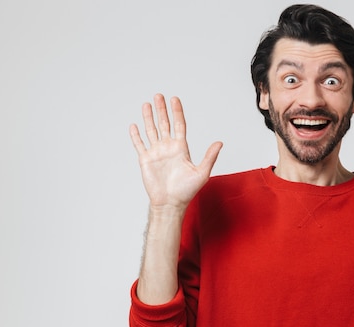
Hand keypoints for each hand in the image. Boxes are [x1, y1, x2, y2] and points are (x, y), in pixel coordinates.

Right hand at [130, 94, 222, 209]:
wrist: (170, 204)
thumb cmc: (187, 191)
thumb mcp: (202, 173)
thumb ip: (210, 157)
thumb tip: (220, 142)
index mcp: (181, 148)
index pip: (179, 125)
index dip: (177, 112)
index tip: (175, 99)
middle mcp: (168, 148)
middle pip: (164, 124)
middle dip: (162, 110)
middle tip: (159, 95)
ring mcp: (156, 153)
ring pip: (151, 131)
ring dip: (149, 117)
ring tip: (147, 104)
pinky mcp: (145, 160)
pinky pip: (139, 144)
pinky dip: (136, 135)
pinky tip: (134, 125)